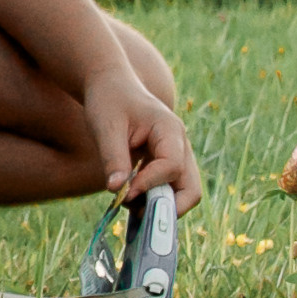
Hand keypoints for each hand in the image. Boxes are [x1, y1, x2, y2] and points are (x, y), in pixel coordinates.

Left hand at [82, 67, 203, 214]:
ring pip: (183, 193)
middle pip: (191, 189)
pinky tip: (128, 197)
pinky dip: (153, 199)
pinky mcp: (166, 164)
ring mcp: (177, 156)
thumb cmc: (109, 100)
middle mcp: (180, 145)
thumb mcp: (106, 126)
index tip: (124, 192)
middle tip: (135, 211)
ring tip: (126, 200)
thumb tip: (117, 191)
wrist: (112, 86)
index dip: (150, 184)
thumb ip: (113, 158)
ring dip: (158, 205)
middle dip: (167, 207)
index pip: (172, 167)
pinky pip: (169, 189)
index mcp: (169, 130)